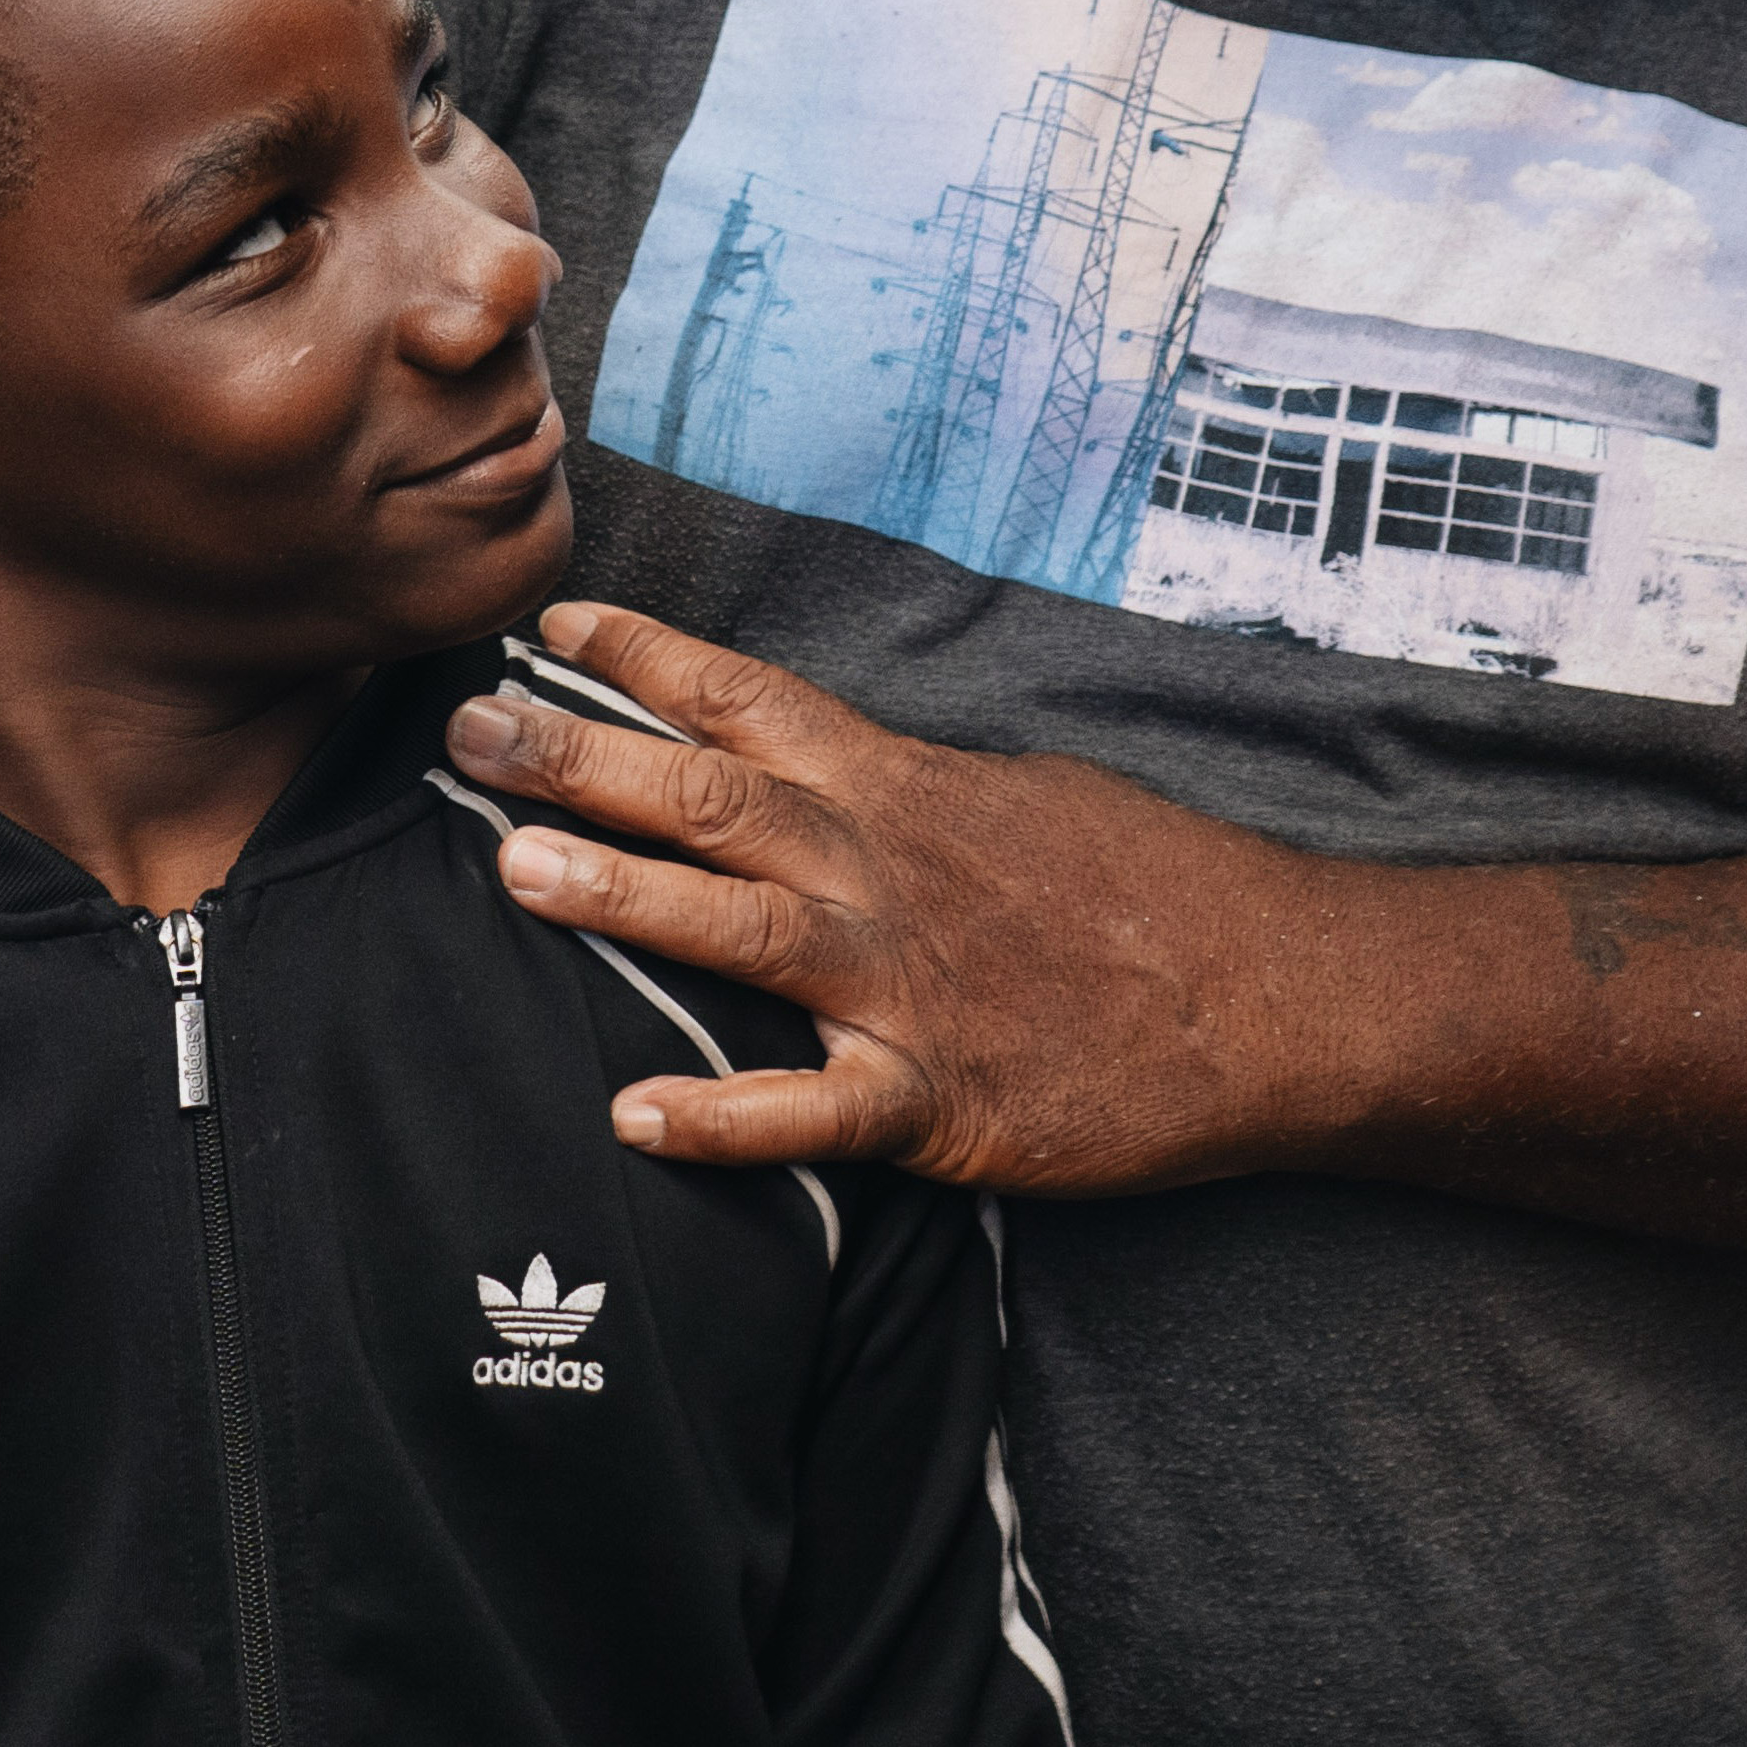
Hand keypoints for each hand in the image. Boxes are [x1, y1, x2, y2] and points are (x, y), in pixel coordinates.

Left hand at [443, 600, 1330, 1193]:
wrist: (1277, 997)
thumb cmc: (1158, 890)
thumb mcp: (1026, 798)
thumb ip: (911, 794)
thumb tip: (830, 775)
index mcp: (905, 789)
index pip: (750, 700)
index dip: (642, 661)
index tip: (548, 627)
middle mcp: (886, 871)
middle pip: (710, 796)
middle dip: (580, 758)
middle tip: (469, 730)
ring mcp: (906, 987)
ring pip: (740, 929)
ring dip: (621, 898)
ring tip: (511, 871)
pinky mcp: (939, 1101)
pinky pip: (812, 1114)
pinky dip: (723, 1118)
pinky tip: (634, 1117)